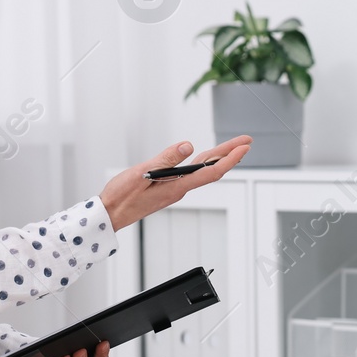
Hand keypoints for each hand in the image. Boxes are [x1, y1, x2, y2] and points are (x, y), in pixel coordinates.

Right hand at [97, 137, 251, 231]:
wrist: (110, 215)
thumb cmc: (121, 197)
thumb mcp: (141, 174)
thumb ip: (165, 160)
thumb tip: (188, 145)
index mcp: (176, 186)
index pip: (210, 170)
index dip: (230, 158)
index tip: (245, 146)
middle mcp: (180, 189)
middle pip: (210, 169)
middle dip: (230, 154)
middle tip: (247, 141)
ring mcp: (174, 189)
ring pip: (202, 171)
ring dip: (218, 158)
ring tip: (232, 148)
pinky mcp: (167, 189)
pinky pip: (191, 174)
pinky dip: (203, 164)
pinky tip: (205, 160)